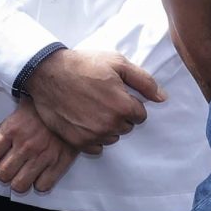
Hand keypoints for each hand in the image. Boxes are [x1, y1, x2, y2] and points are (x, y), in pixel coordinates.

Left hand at [0, 103, 82, 194]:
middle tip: (9, 166)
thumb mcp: (17, 112)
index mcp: (12, 129)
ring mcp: (42, 156)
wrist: (73, 105)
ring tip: (23, 173)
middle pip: (2, 174)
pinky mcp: (59, 163)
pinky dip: (40, 183)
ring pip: (19, 185)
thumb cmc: (43, 108)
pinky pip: (42, 186)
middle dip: (3, 172)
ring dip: (19, 181)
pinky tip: (40, 173)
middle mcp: (25, 145)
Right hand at [25, 49, 165, 149]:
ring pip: (111, 137)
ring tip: (91, 108)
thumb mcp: (117, 63)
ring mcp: (93, 135)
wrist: (47, 73)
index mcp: (123, 106)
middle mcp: (110, 124)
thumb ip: (144, 81)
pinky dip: (93, 136)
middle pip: (126, 127)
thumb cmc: (83, 65)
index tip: (116, 93)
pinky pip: (96, 147)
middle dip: (119, 115)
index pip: (140, 115)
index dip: (129, 103)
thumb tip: (163, 98)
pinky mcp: (77, 141)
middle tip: (102, 99)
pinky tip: (83, 120)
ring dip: (106, 127)